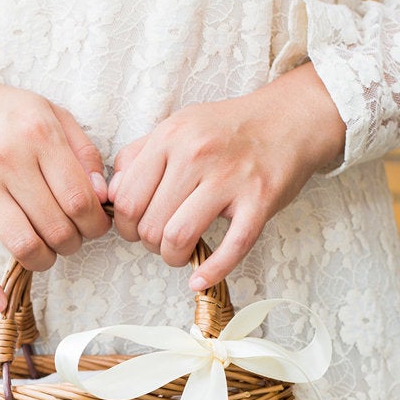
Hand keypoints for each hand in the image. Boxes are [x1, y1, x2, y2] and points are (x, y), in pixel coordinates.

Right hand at [0, 42, 110, 310]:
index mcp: (38, 135)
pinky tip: (0, 303)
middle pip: (56, 228)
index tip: (94, 226)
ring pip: (22, 246)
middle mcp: (7, 160)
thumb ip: (84, 153)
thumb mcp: (51, 114)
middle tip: (70, 237)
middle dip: (73, 244)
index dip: (96, 224)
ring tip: (46, 252)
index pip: (80, 200)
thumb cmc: (2, 114)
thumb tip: (103, 197)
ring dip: (43, 261)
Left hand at [108, 63, 345, 289]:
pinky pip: (231, 247)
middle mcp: (196, 155)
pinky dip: (211, 272)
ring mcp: (230, 179)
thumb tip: (111, 194)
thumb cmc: (229, 130)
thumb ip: (139, 156)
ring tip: (180, 253)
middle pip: (149, 225)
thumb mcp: (178, 127)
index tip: (137, 228)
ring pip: (178, 238)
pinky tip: (199, 279)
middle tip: (161, 241)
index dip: (124, 225)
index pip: (125, 199)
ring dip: (173, 258)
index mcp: (170, 136)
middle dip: (149, 245)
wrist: (289, 119)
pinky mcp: (259, 201)